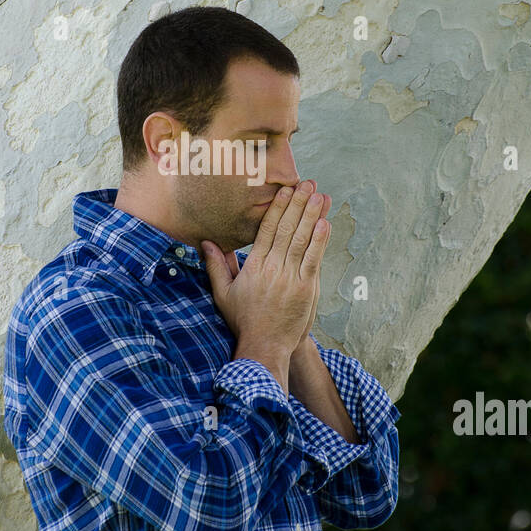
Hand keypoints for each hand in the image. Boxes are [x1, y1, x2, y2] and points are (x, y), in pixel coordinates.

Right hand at [201, 181, 330, 358]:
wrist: (265, 346)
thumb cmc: (244, 320)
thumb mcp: (223, 293)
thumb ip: (216, 266)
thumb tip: (205, 242)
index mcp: (254, 266)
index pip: (267, 229)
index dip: (277, 207)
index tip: (284, 190)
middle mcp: (272, 268)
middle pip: (287, 228)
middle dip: (298, 203)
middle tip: (307, 183)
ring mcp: (291, 277)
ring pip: (303, 240)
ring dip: (313, 215)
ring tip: (320, 196)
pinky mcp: (307, 288)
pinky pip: (314, 259)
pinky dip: (320, 240)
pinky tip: (325, 223)